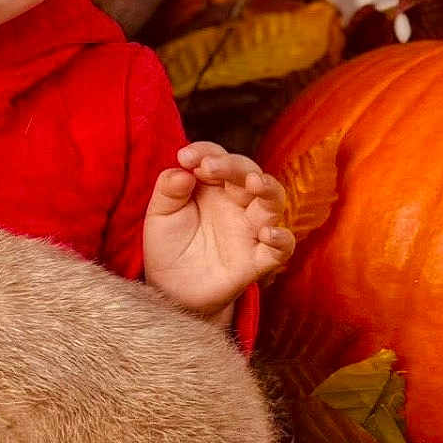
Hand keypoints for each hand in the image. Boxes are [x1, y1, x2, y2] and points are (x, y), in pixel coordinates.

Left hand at [143, 141, 293, 315]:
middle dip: (232, 166)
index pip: (217, 157)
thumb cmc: (169, 247)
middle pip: (247, 172)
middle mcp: (236, 202)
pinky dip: (282, 238)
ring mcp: (251, 228)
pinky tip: (268, 233)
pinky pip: (282, 247)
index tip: (185, 157)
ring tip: (253, 183)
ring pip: (273, 200)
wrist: (173, 291)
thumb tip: (181, 169)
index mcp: (213, 186)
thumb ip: (168, 190)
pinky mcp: (259, 258)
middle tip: (210, 166)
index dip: (205, 152)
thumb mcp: (160, 216)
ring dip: (268, 188)